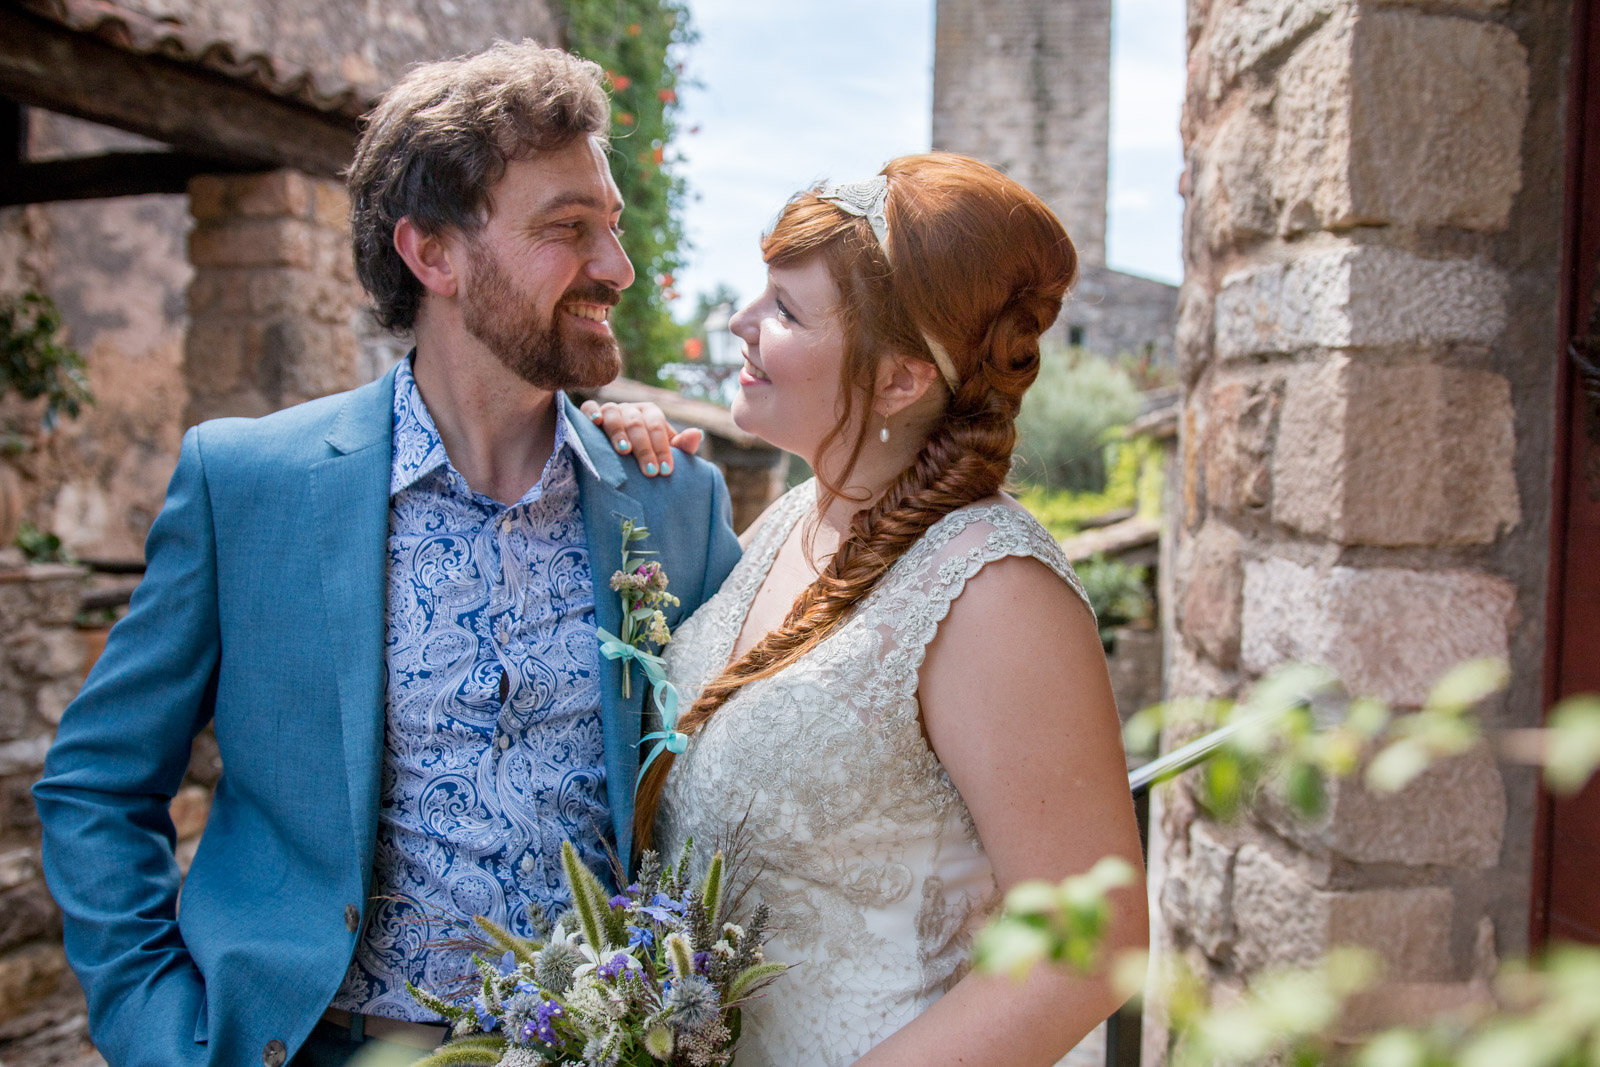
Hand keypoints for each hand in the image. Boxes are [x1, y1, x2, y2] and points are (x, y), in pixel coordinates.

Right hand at [580, 400, 703, 476]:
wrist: (626, 458)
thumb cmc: (649, 455)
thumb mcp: (667, 453)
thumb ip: (683, 446)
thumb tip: (697, 433)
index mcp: (651, 413)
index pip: (657, 426)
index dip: (662, 448)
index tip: (665, 471)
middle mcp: (631, 409)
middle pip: (636, 423)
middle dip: (644, 448)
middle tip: (649, 471)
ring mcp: (611, 410)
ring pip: (614, 414)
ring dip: (619, 433)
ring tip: (624, 452)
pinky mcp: (593, 414)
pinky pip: (589, 408)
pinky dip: (591, 413)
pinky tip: (595, 423)